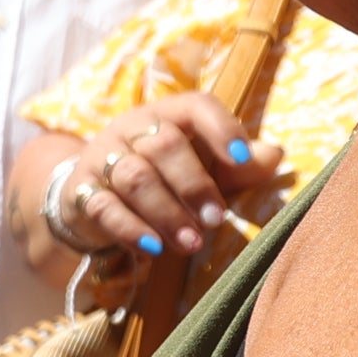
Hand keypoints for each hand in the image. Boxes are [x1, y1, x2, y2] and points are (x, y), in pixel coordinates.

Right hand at [58, 94, 289, 263]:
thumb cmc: (164, 176)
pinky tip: (152, 250)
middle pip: (163, 146)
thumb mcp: (204, 167)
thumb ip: (239, 164)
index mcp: (167, 114)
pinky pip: (104, 208)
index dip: (221, 129)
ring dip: (166, 213)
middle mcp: (131, 129)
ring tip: (191, 244)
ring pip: (134, 178)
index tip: (242, 159)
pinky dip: (130, 229)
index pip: (195, 106)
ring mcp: (102, 158)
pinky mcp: (81, 192)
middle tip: (216, 220)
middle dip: (193, 184)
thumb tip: (275, 155)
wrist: (94, 193)